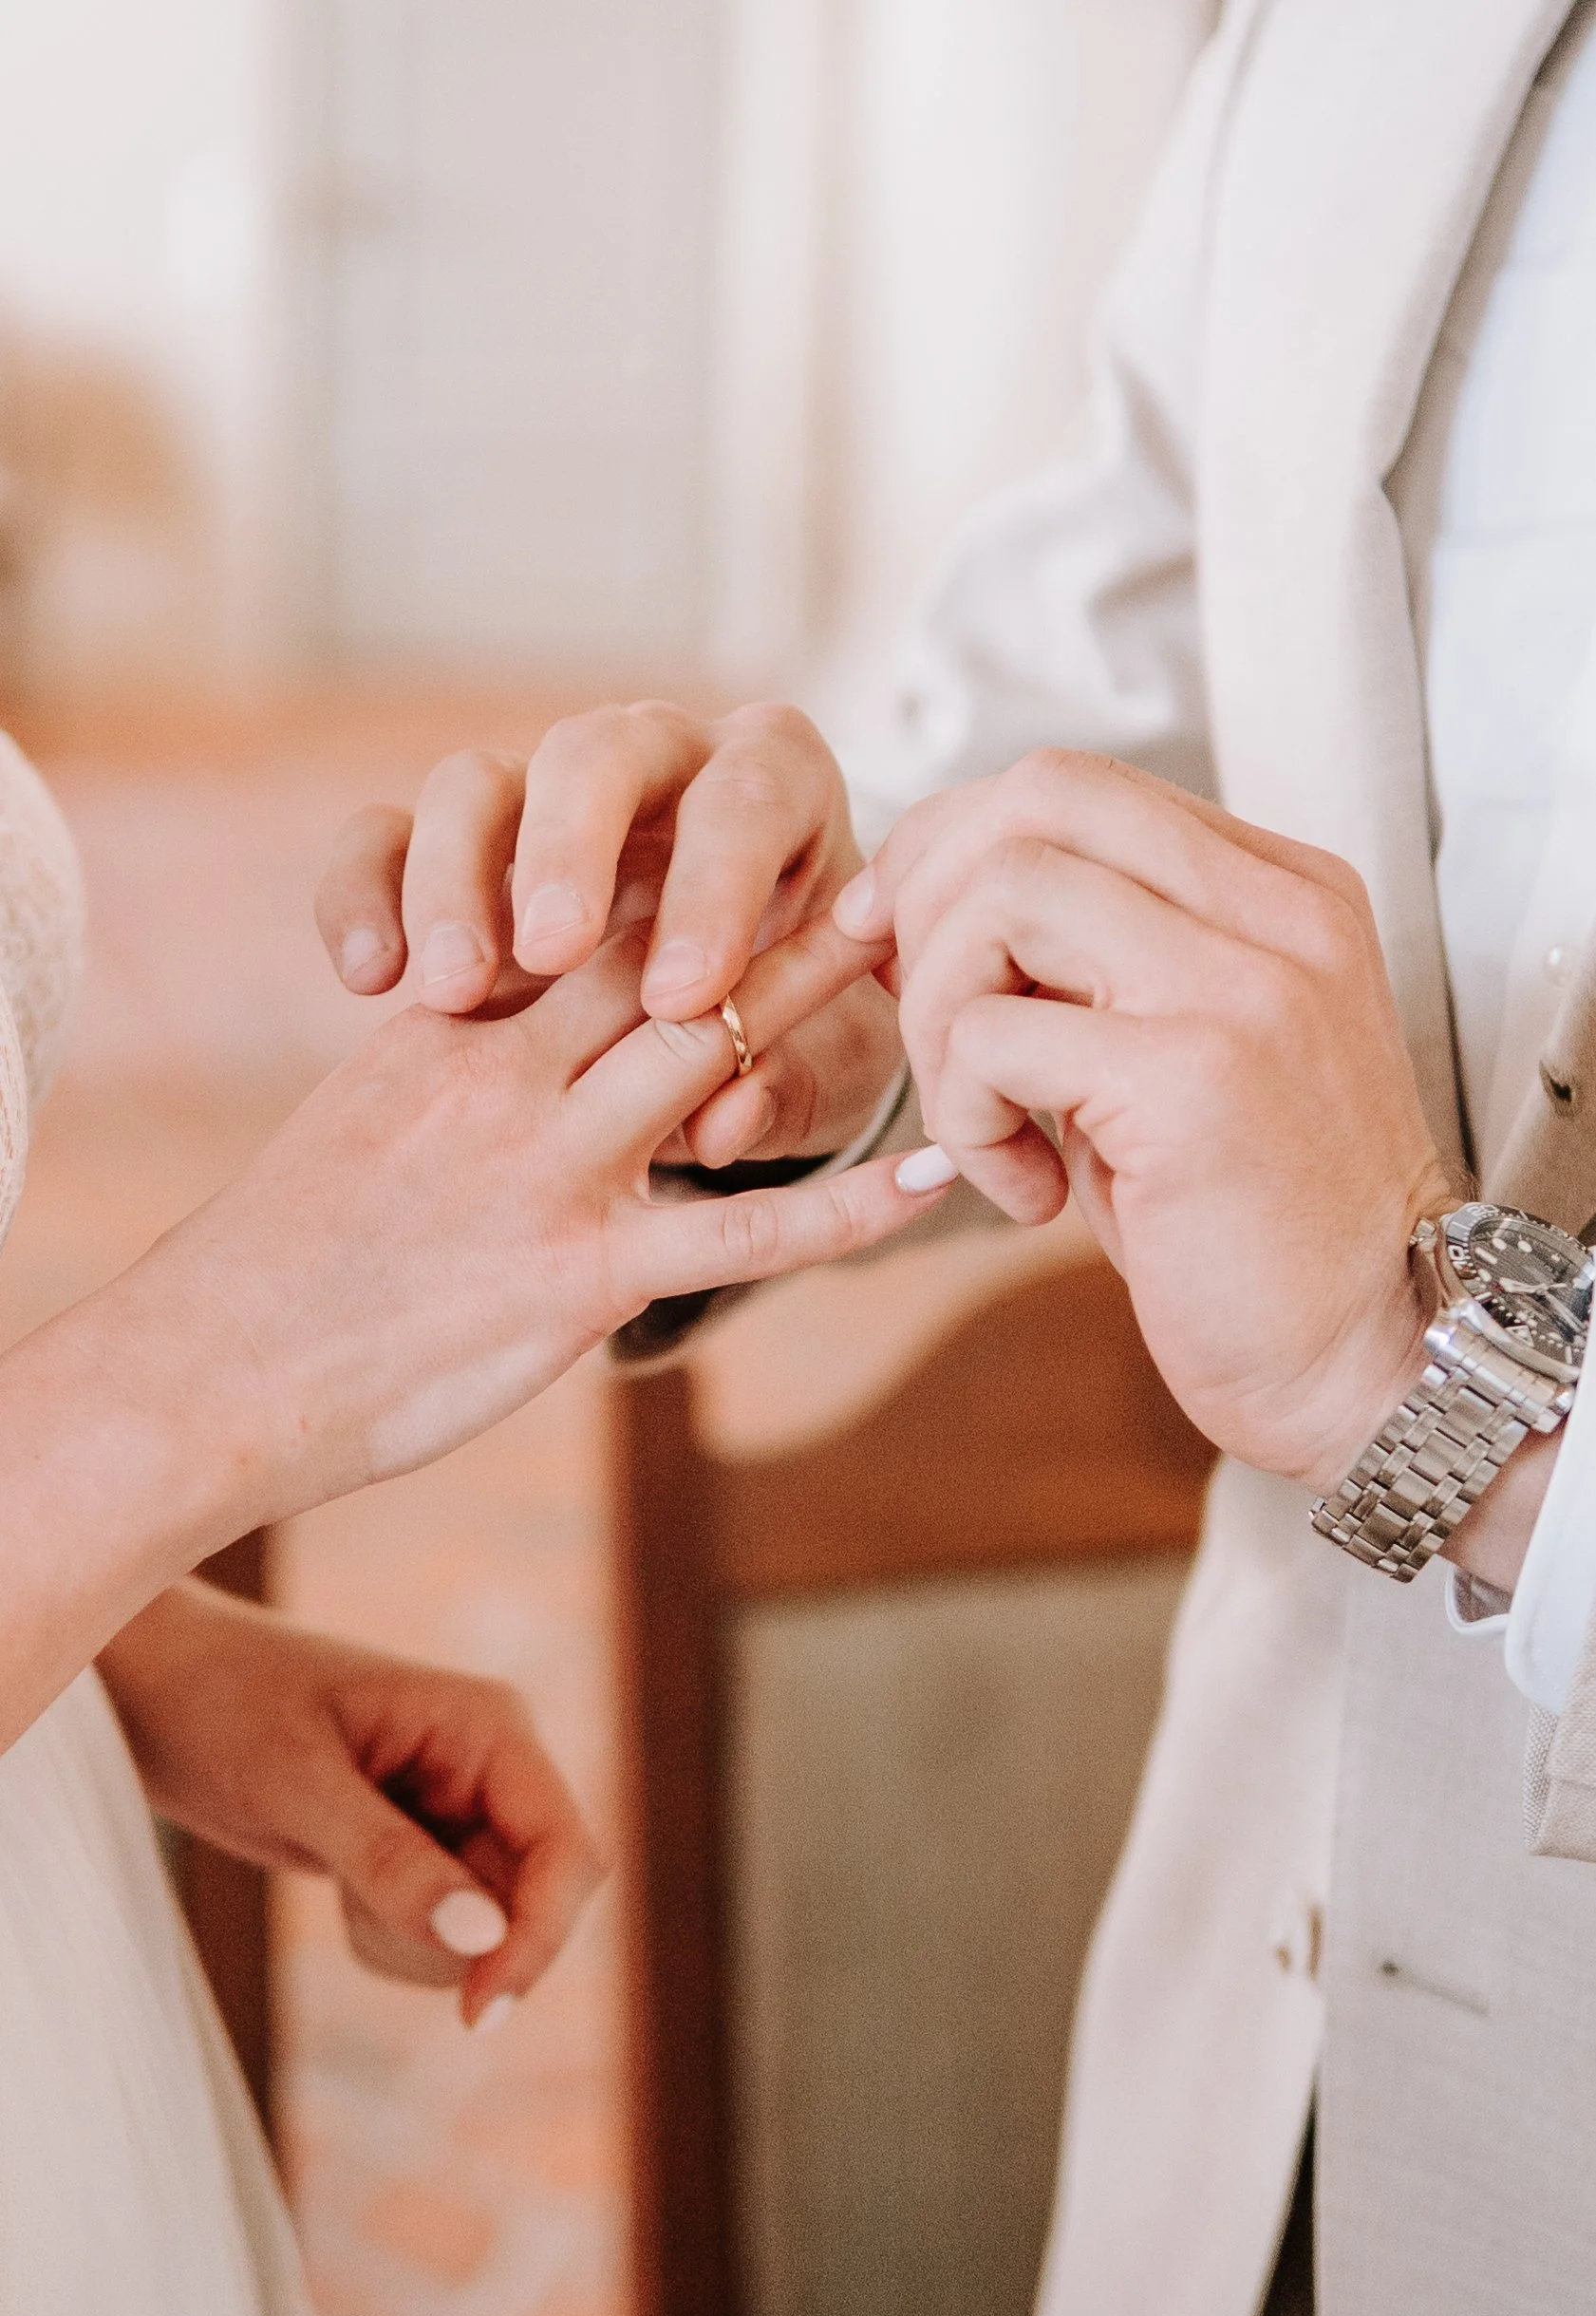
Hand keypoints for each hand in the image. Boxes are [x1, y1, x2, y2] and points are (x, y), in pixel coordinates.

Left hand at [100, 1582, 600, 2027]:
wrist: (163, 1694)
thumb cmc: (226, 1703)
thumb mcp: (296, 1781)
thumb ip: (388, 1860)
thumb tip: (482, 1938)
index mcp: (489, 1727)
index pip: (565, 1848)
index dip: (542, 1934)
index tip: (482, 2011)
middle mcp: (492, 1771)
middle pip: (540, 1901)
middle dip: (461, 1941)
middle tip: (359, 1917)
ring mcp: (462, 1815)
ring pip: (492, 1935)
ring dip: (414, 1945)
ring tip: (333, 1873)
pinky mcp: (426, 1856)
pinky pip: (444, 1939)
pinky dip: (390, 1943)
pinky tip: (335, 1884)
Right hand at [140, 911, 943, 1532]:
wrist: (213, 1365)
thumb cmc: (282, 1258)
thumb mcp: (365, 1119)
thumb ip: (449, 1063)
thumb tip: (501, 1029)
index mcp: (451, 1028)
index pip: (579, 919)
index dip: (678, 872)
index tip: (759, 836)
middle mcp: (505, 1072)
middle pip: (661, 956)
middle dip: (771, 903)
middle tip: (884, 860)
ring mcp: (547, 1166)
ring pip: (707, 1054)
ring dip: (820, 1001)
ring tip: (926, 964)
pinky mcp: (577, 1270)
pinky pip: (734, 1235)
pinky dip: (840, 1209)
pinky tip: (923, 1183)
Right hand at [312, 704, 903, 1166]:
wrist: (720, 1047)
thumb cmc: (803, 1045)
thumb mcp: (822, 1077)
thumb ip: (785, 1091)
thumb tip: (729, 1121)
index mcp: (774, 794)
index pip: (747, 802)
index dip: (716, 889)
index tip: (685, 997)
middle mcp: (655, 765)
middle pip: (596, 753)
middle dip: (572, 849)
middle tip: (553, 952)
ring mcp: (542, 802)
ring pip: (473, 785)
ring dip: (454, 880)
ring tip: (450, 993)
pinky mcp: (451, 853)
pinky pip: (381, 840)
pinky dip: (363, 894)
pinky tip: (370, 979)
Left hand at [836, 750, 1454, 1489]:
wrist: (1367, 1360)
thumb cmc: (1255, 1228)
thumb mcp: (1181, 1054)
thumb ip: (1094, 964)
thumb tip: (922, 903)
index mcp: (1281, 892)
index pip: (1074, 786)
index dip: (951, 846)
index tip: (901, 938)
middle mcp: (1279, 914)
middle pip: (1037, 798)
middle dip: (927, 896)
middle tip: (916, 1012)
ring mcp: (1244, 986)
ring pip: (1002, 896)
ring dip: (938, 1013)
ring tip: (980, 1119)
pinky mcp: (1193, 1077)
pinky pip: (992, 1035)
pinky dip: (965, 1118)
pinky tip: (1023, 1192)